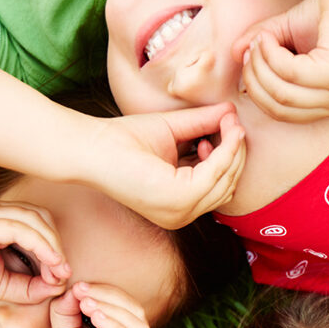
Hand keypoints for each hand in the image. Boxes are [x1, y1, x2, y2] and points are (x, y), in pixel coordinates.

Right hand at [0, 198, 69, 305]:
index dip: (54, 247)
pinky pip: (18, 229)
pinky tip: (49, 265)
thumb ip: (28, 286)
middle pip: (40, 217)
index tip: (62, 275)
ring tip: (60, 271)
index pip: (36, 222)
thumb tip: (58, 286)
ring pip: (33, 219)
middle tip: (64, 273)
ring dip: (53, 246)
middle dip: (57, 245)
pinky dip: (40, 246)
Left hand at [31, 285, 152, 327]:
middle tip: (82, 289)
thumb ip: (68, 313)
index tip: (80, 286)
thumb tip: (74, 288)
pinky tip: (95, 316)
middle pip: (137, 315)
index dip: (108, 293)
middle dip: (110, 296)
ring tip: (86, 301)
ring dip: (112, 308)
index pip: (129, 311)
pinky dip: (115, 327)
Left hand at [99, 105, 246, 228]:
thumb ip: (202, 124)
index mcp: (177, 205)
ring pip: (226, 181)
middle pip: (228, 185)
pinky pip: (216, 174)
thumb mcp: (174, 130)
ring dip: (233, 149)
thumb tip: (232, 112)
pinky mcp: (178, 200)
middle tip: (233, 123)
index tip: (229, 126)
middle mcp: (180, 215)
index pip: (218, 186)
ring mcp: (179, 212)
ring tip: (228, 123)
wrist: (92, 146)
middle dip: (236, 153)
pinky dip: (225, 151)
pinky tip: (223, 130)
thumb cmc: (123, 139)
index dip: (230, 156)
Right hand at [233, 0, 328, 122]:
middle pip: (278, 107)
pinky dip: (272, 54)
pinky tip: (271, 35)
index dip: (257, 88)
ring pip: (281, 93)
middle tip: (251, 46)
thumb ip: (261, 46)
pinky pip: (290, 74)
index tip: (248, 56)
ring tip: (261, 38)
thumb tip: (235, 54)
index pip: (281, 112)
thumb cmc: (327, 10)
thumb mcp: (286, 34)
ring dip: (261, 63)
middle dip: (255, 77)